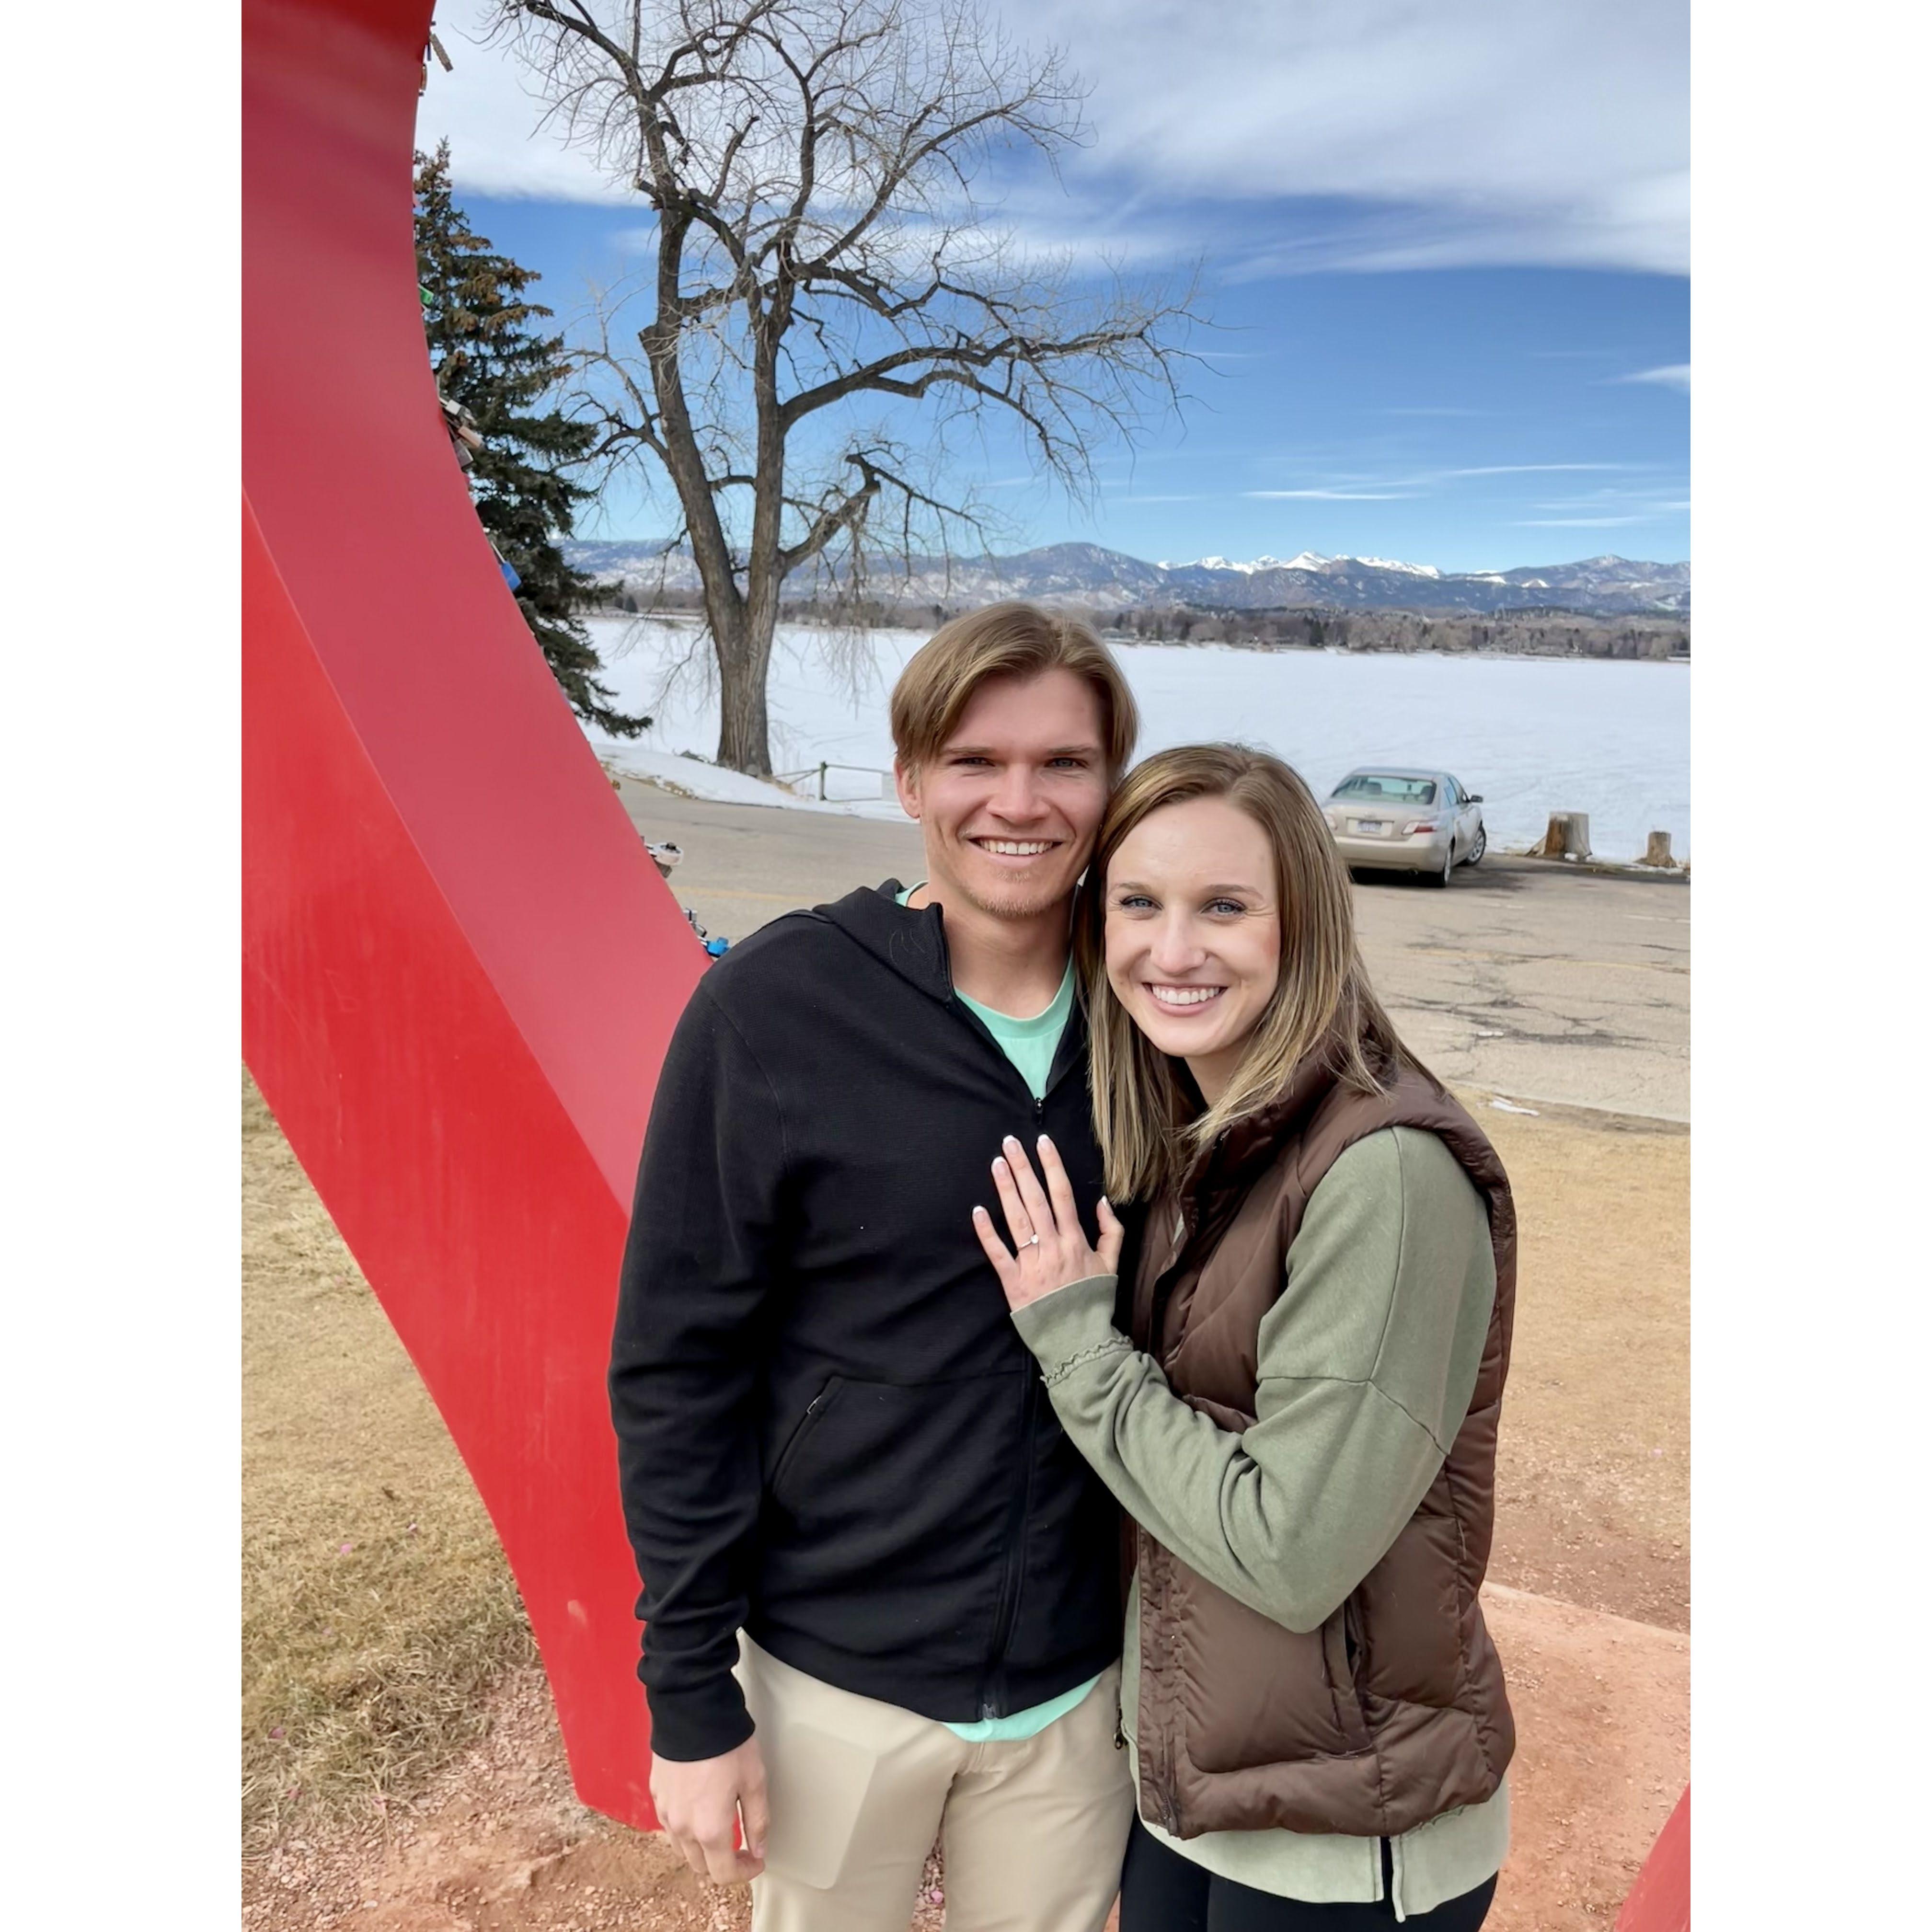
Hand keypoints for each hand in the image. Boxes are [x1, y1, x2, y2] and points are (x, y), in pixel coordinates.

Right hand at [650, 1735, 768, 1884]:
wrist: (692, 1710)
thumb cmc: (726, 1744)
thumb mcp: (755, 1781)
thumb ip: (758, 1821)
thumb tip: (759, 1849)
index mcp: (710, 1829)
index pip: (724, 1873)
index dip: (744, 1873)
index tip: (756, 1860)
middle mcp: (683, 1828)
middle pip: (702, 1866)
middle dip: (724, 1862)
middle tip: (742, 1846)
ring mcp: (665, 1812)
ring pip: (683, 1850)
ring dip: (703, 1849)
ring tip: (720, 1828)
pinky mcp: (657, 1795)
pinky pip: (670, 1826)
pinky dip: (686, 1829)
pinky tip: (699, 1809)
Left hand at [973, 1134, 1123, 1311]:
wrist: (1078, 1340)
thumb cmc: (1093, 1301)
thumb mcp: (1111, 1265)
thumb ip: (1111, 1231)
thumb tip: (1102, 1201)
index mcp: (1075, 1240)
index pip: (1062, 1194)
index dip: (1052, 1165)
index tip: (1042, 1142)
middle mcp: (1052, 1247)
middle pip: (1035, 1199)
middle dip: (1023, 1168)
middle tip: (1010, 1142)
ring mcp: (1031, 1263)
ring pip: (1017, 1219)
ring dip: (1006, 1189)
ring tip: (996, 1163)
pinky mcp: (1013, 1282)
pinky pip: (998, 1253)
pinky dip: (987, 1232)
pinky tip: (977, 1210)